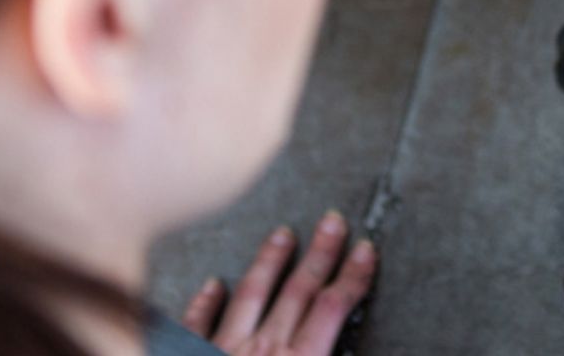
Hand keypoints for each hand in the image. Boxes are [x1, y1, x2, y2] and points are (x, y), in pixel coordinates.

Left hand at [180, 212, 376, 354]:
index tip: (365, 250)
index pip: (333, 309)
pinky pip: (197, 325)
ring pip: (251, 295)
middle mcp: (264, 351)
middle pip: (298, 292)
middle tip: (332, 221)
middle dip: (320, 254)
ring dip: (270, 262)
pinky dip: (205, 302)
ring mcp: (224, 352)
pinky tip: (212, 284)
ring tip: (283, 234)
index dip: (352, 278)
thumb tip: (345, 350)